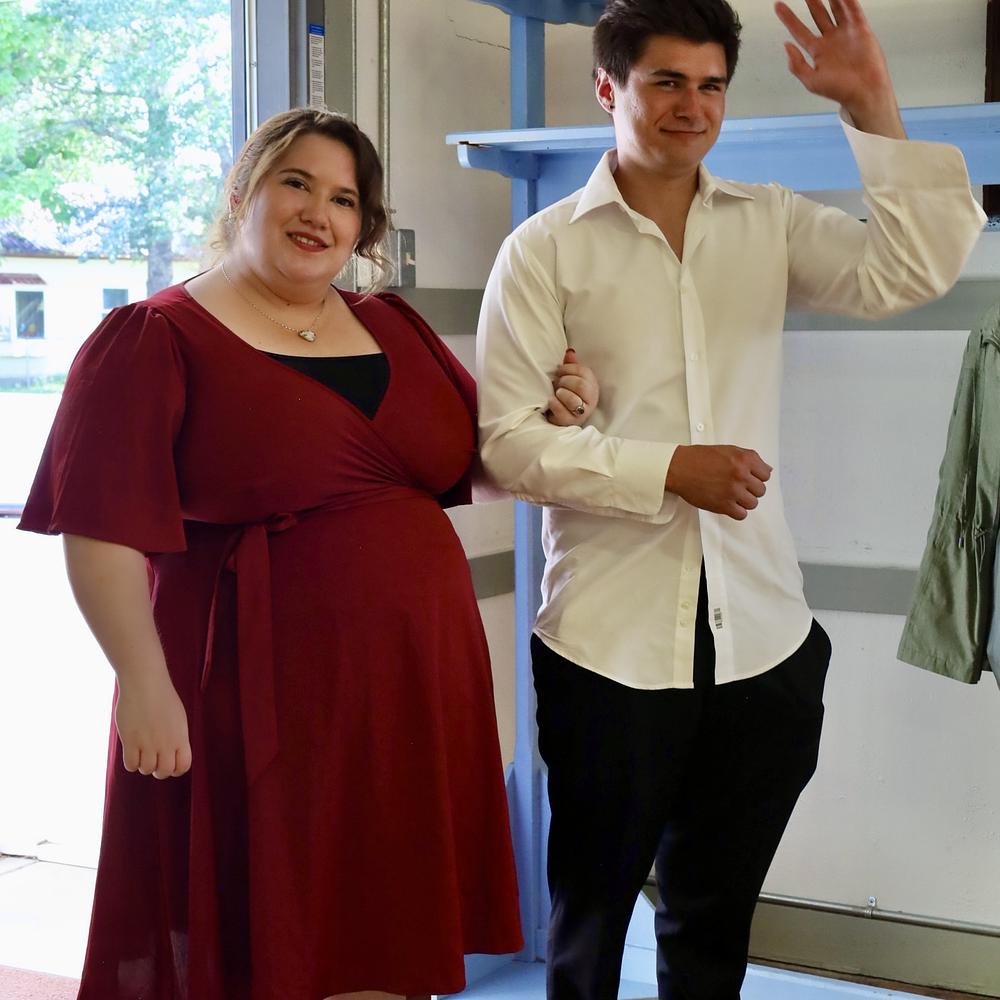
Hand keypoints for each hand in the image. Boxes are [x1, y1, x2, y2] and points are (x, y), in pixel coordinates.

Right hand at [115, 673, 191, 778]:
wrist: (145, 683)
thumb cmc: (162, 697)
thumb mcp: (178, 718)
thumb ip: (177, 737)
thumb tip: (172, 754)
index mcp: (180, 737)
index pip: (183, 766)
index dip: (176, 769)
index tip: (168, 762)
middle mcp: (166, 743)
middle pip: (164, 772)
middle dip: (158, 770)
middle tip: (153, 759)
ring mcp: (148, 743)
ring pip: (146, 769)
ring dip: (143, 764)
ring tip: (141, 751)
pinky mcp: (130, 740)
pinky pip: (130, 765)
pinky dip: (131, 762)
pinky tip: (131, 750)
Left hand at [545, 348, 600, 426]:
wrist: (561, 416)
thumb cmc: (566, 393)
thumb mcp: (570, 377)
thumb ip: (571, 365)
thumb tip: (570, 351)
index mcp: (592, 385)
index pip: (584, 372)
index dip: (569, 369)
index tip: (559, 371)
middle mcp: (591, 399)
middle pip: (581, 385)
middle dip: (565, 381)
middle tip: (557, 382)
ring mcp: (581, 413)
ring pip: (573, 400)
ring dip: (561, 393)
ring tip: (557, 392)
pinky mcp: (570, 422)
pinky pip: (562, 412)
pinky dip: (554, 404)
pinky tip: (551, 400)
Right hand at [665, 444, 771, 520]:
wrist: (679, 468)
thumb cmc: (700, 458)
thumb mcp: (728, 450)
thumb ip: (749, 457)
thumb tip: (768, 469)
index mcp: (744, 459)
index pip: (766, 474)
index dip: (757, 476)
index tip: (748, 478)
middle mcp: (741, 475)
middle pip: (761, 490)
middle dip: (750, 489)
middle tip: (737, 487)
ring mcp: (733, 491)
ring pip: (753, 503)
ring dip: (744, 501)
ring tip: (732, 496)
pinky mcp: (723, 505)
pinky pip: (741, 514)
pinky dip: (736, 511)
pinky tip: (728, 504)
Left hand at [774, 0, 904, 137]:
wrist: (864, 92)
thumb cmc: (839, 90)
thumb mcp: (811, 81)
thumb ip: (797, 65)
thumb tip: (786, 45)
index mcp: (817, 51)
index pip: (799, 30)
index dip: (788, 18)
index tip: (778, 5)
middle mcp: (830, 40)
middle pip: (817, 14)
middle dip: (810, 1)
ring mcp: (845, 33)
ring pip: (835, 8)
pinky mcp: (860, 29)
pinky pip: (853, 10)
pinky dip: (847, 0)